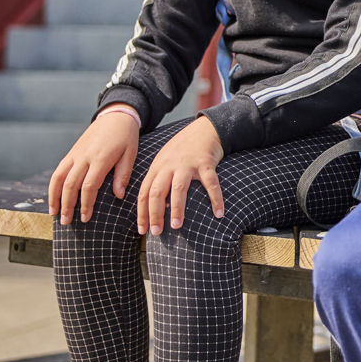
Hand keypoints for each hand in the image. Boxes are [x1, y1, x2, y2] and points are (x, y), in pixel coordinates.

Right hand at [49, 106, 140, 224]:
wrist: (115, 116)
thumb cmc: (126, 137)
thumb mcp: (130, 154)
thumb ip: (123, 175)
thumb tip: (119, 196)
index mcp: (100, 158)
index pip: (89, 186)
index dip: (85, 204)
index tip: (86, 218)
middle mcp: (84, 157)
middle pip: (70, 185)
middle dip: (67, 206)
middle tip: (67, 223)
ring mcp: (75, 154)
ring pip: (59, 178)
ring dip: (54, 198)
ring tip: (55, 214)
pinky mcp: (71, 152)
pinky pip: (58, 171)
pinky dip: (53, 186)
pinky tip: (54, 198)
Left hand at [137, 116, 224, 234]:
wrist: (205, 128)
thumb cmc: (184, 149)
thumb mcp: (166, 160)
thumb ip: (159, 179)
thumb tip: (153, 207)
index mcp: (158, 167)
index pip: (145, 192)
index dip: (142, 213)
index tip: (142, 231)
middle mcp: (170, 165)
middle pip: (157, 191)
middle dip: (155, 214)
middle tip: (157, 233)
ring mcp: (188, 164)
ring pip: (178, 188)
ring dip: (176, 208)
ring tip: (176, 226)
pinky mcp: (206, 162)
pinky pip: (210, 183)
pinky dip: (215, 199)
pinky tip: (218, 213)